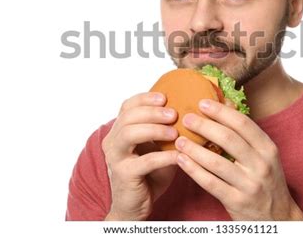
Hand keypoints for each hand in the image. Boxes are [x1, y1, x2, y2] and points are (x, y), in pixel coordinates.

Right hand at [102, 92, 178, 220]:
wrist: (135, 206)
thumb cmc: (149, 174)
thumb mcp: (157, 147)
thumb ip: (164, 130)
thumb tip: (189, 112)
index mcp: (119, 131)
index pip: (127, 106)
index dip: (145, 98)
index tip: (165, 97)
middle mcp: (113, 142)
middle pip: (128, 117)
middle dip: (152, 112)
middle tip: (173, 114)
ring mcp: (116, 158)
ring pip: (129, 134)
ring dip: (155, 130)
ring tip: (175, 132)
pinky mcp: (124, 175)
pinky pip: (145, 162)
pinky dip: (164, 156)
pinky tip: (178, 155)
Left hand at [174, 99, 302, 220]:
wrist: (278, 217)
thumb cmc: (267, 180)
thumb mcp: (264, 154)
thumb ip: (245, 132)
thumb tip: (226, 103)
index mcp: (267, 148)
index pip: (242, 123)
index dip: (220, 111)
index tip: (202, 103)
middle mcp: (260, 165)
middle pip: (228, 139)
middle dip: (204, 126)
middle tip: (186, 118)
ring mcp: (249, 184)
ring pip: (216, 162)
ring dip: (194, 149)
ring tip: (179, 140)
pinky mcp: (236, 201)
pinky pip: (210, 183)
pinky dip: (193, 170)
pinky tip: (182, 160)